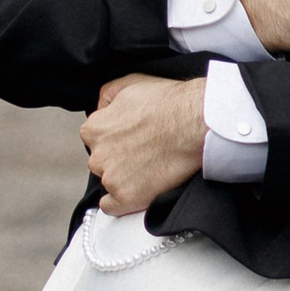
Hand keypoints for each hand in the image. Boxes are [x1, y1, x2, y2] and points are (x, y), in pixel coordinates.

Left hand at [83, 72, 207, 214]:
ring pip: (109, 182)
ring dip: (123, 177)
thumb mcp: (130, 83)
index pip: (95, 139)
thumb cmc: (169, 102)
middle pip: (102, 162)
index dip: (114, 138)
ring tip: (149, 168)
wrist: (195, 122)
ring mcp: (112, 178)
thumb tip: (100, 106)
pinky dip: (121, 202)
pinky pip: (112, 208)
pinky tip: (136, 191)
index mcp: (93, 129)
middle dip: (118, 158)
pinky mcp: (128, 198)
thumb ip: (105, 96)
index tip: (131, 139)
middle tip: (144, 152)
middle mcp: (97, 155)